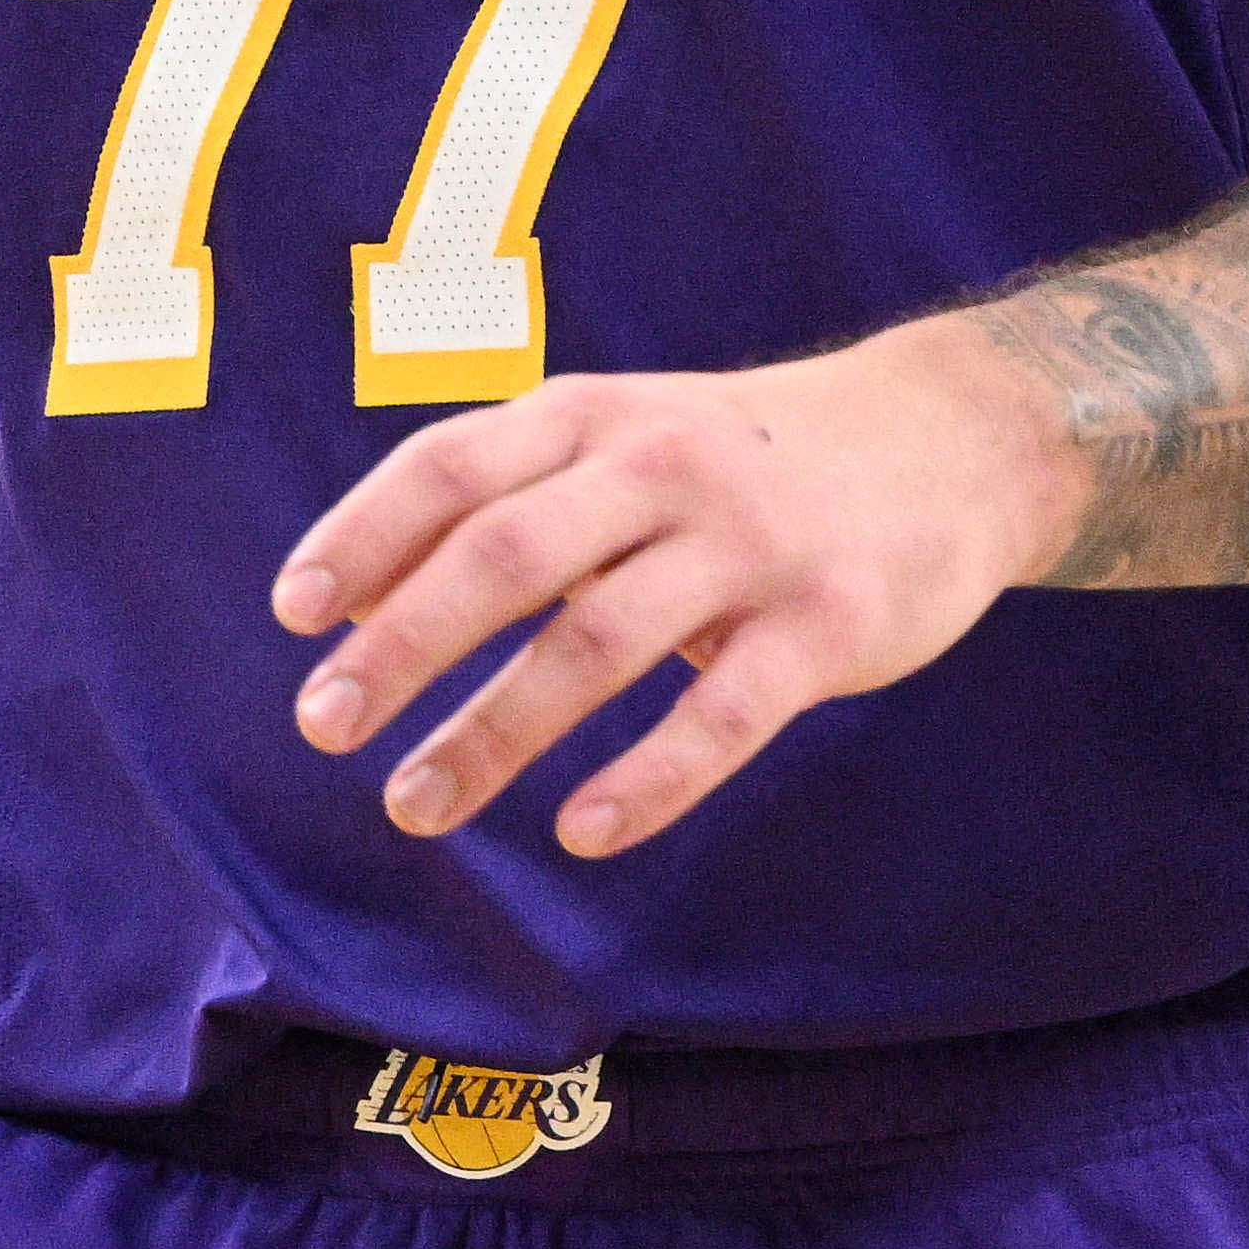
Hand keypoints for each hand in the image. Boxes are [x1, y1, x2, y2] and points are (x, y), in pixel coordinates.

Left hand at [273, 332, 1068, 861]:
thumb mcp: (628, 434)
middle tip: (323, 725)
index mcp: (596, 417)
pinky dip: (647, 779)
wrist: (954, 437)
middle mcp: (662, 468)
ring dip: (494, 732)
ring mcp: (748, 547)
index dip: (365, 536)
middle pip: (506, 554)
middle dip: (403, 643)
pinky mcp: (827, 626)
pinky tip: (579, 832)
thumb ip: (513, 496)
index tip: (294, 615)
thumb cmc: (747, 456)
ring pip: (599, 644)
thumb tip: (356, 599)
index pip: (453, 466)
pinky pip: (724, 716)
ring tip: (415, 806)